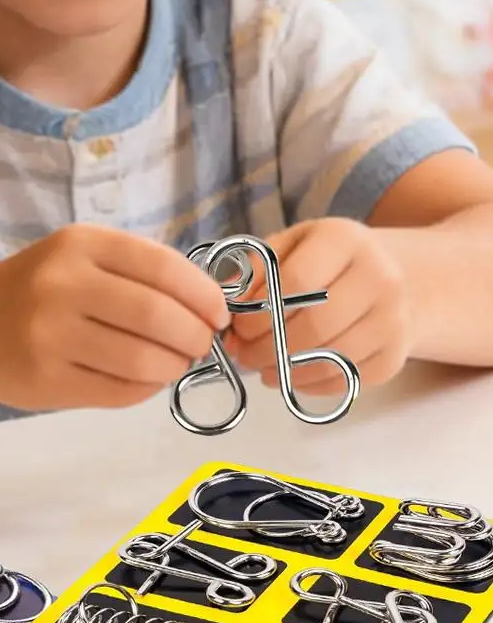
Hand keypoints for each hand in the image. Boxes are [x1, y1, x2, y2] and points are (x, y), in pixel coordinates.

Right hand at [0, 224, 227, 412]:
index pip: (163, 267)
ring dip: (174, 366)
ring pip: (145, 360)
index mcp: (78, 245)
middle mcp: (61, 284)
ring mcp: (51, 335)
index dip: (204, 295)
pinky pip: (121, 391)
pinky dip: (145, 387)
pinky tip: (140, 377)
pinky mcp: (48, 380)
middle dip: (195, 336)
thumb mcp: (77, 258)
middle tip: (200, 344)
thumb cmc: (35, 290)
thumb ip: (137, 273)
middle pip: (159, 316)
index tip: (218, 314)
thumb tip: (209, 310)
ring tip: (172, 363)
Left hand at [222, 218, 410, 392]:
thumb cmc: (325, 259)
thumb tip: (224, 305)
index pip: (296, 281)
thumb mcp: (289, 246)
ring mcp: (395, 317)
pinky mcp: (398, 352)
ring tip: (262, 367)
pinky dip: (313, 383)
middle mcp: (380, 276)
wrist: (394, 275)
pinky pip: (350, 378)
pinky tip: (291, 375)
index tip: (237, 327)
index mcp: (345, 239)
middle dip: (269, 347)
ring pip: (333, 356)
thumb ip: (255, 271)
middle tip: (243, 355)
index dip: (259, 311)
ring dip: (288, 370)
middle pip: (315, 324)